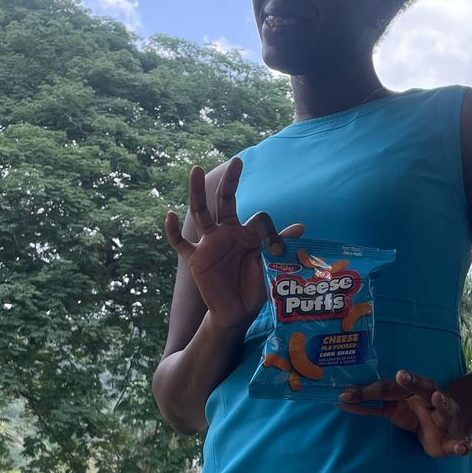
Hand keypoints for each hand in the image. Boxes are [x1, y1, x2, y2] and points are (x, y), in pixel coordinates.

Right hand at [165, 159, 302, 330]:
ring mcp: (209, 244)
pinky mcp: (196, 259)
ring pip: (201, 213)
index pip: (258, 219)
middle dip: (231, 182)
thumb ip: (281, 244)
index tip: (279, 250)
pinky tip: (170, 215)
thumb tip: (301, 226)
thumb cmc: (255, 286)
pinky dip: (173, 231)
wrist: (237, 311)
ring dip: (197, 192)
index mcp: (248, 233)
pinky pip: (180, 244)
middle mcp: (227, 232)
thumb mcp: (270, 265)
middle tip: (237, 161)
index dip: (271, 232)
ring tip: (196, 170)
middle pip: (226, 201)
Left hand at [339, 370, 471, 458]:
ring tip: (438, 397)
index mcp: (411, 390)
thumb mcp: (394, 408)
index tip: (356, 389)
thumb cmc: (417, 414)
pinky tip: (464, 447)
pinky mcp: (452, 438)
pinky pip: (458, 442)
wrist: (448, 426)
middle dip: (412, 381)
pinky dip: (462, 445)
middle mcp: (429, 397)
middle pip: (421, 386)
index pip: (389, 387)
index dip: (370, 390)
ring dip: (443, 403)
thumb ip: (370, 406)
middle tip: (400, 376)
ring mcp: (444, 415)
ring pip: (445, 407)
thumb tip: (341, 400)